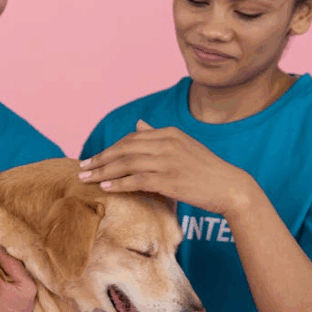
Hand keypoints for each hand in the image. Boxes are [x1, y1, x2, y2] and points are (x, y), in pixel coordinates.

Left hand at [79, 120, 255, 215]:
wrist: (230, 187)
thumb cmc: (206, 170)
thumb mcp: (183, 146)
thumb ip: (158, 135)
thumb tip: (138, 124)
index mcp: (169, 133)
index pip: (132, 138)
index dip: (110, 148)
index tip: (94, 158)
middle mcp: (167, 143)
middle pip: (124, 148)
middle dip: (100, 158)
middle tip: (82, 168)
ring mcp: (168, 161)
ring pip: (126, 163)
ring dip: (103, 171)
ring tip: (86, 179)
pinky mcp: (169, 180)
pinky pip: (137, 180)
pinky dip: (118, 182)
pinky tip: (106, 186)